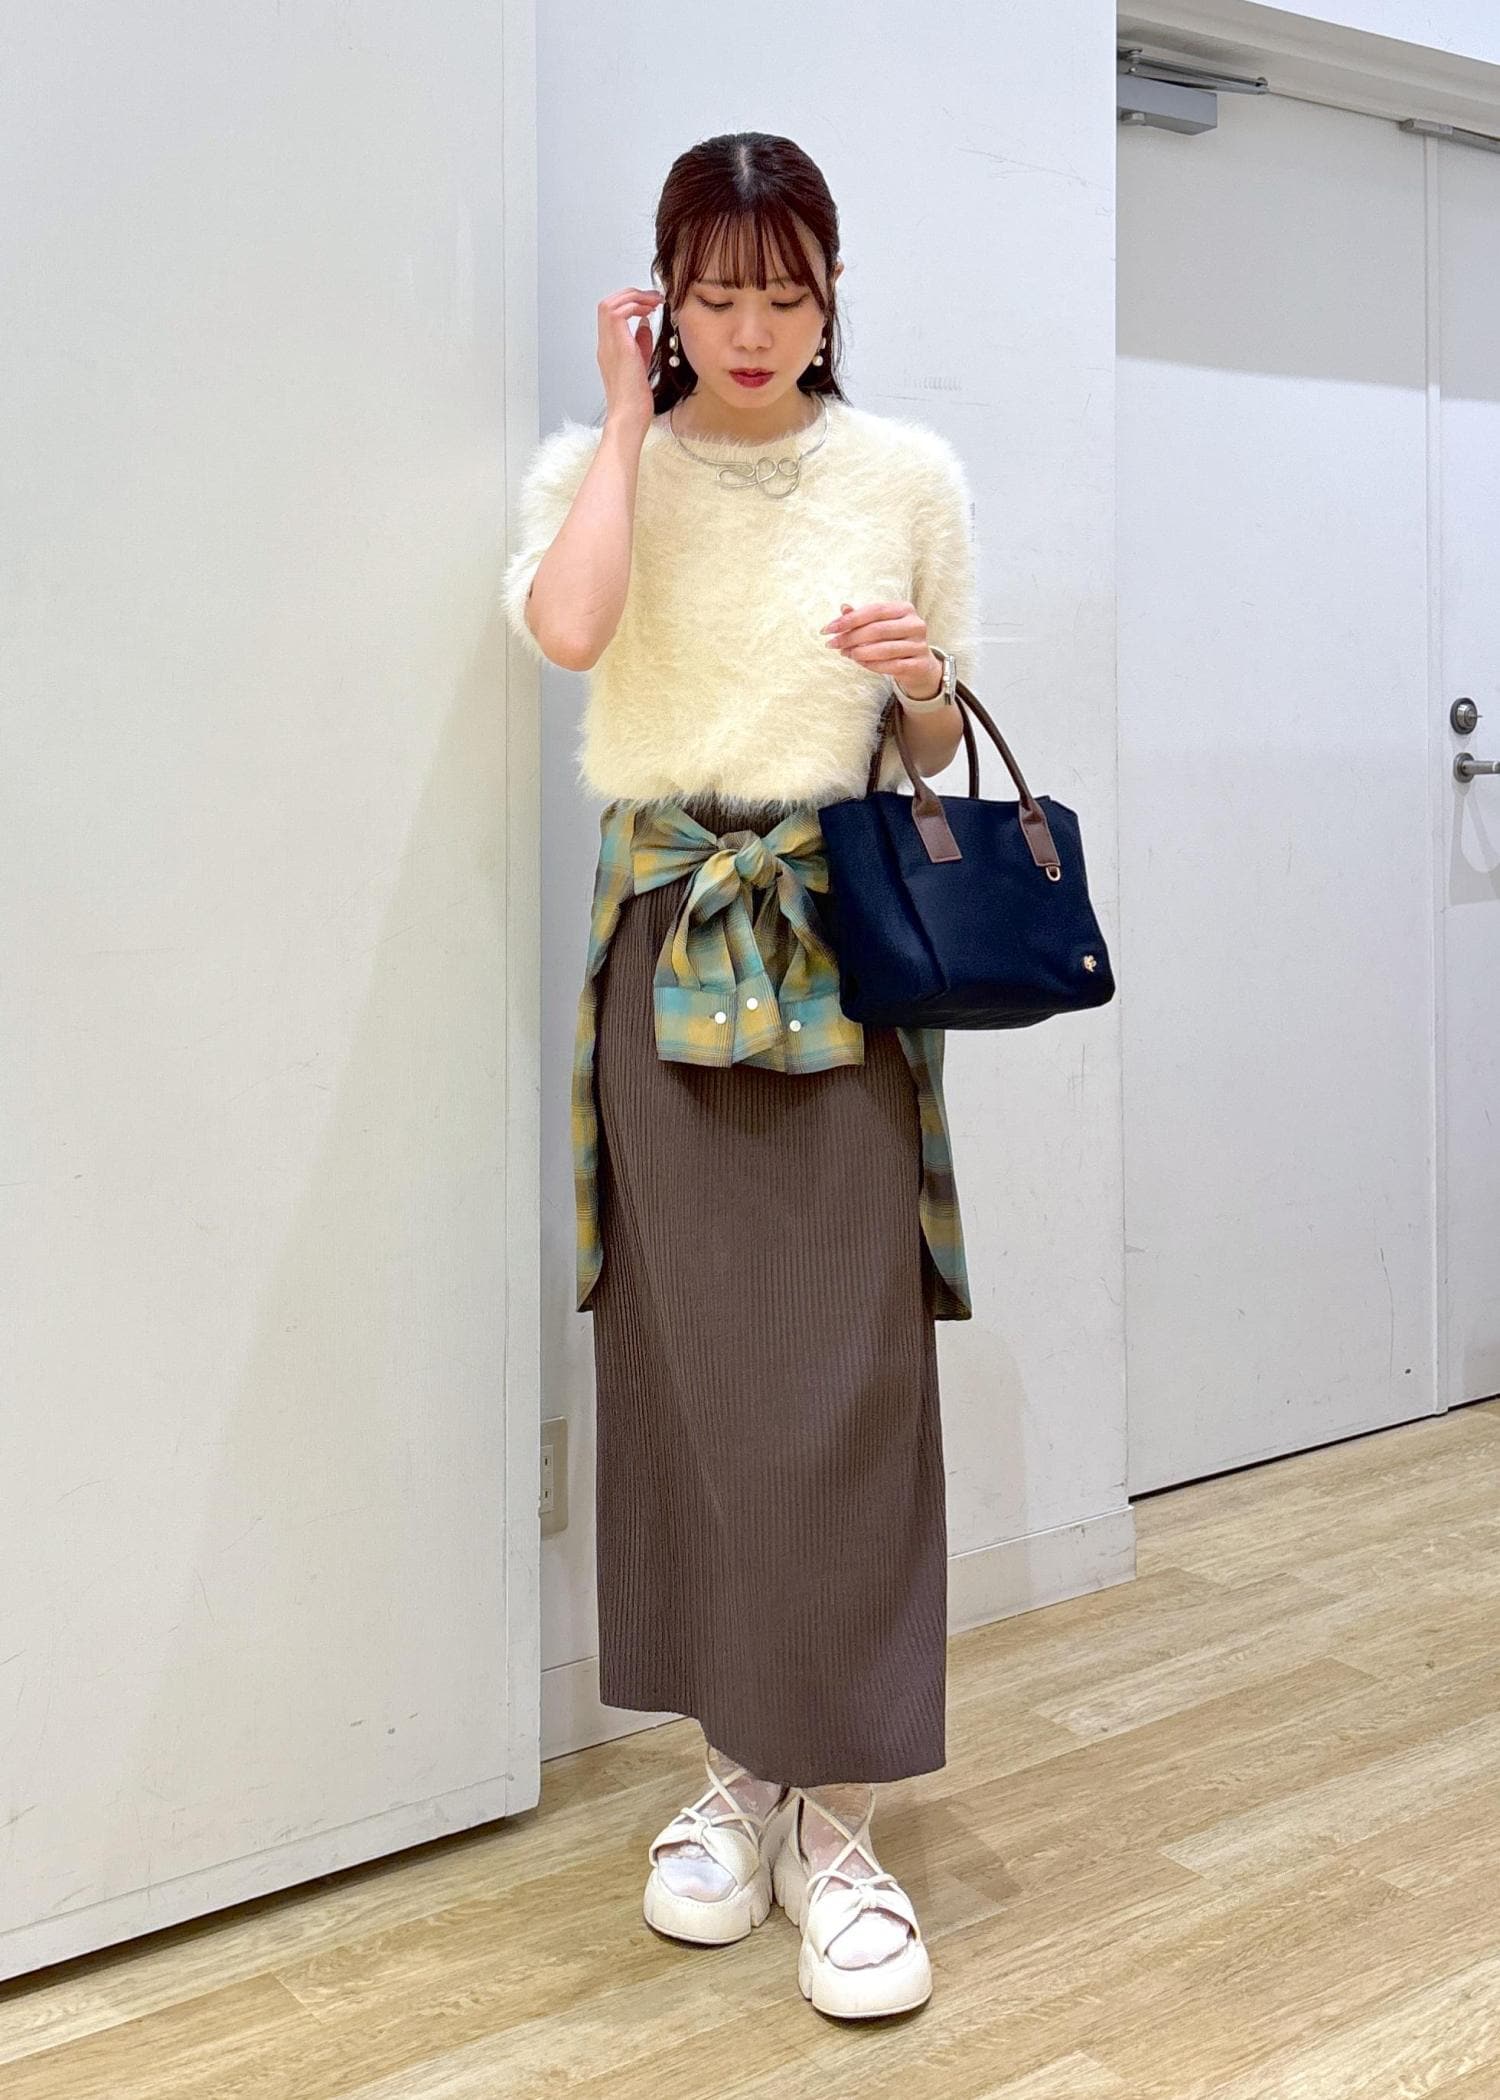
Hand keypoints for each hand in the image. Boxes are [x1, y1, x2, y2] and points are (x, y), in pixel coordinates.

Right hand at [596, 286, 663, 433]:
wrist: (630, 417)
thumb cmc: (635, 401)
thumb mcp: (641, 364)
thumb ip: (641, 343)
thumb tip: (645, 323)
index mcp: (609, 349)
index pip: (612, 314)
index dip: (630, 303)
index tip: (650, 305)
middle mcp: (605, 344)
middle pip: (608, 303)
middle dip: (631, 294)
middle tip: (652, 298)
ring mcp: (609, 344)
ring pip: (610, 303)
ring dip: (634, 297)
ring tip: (654, 301)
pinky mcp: (619, 346)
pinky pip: (619, 313)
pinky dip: (635, 306)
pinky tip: (650, 311)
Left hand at [820, 599, 942, 699]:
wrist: (919, 665)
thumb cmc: (893, 641)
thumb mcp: (879, 625)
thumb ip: (861, 617)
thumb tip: (843, 607)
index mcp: (904, 609)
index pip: (874, 610)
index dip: (850, 619)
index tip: (828, 629)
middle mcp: (915, 624)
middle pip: (878, 630)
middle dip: (851, 637)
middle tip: (832, 644)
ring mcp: (919, 645)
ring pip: (884, 649)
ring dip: (860, 653)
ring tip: (845, 653)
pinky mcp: (919, 664)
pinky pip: (891, 666)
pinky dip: (872, 665)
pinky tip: (860, 663)